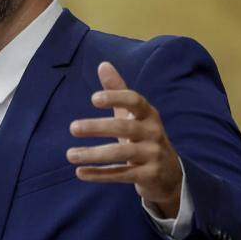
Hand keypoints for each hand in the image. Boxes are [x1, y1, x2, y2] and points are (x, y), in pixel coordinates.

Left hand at [67, 61, 183, 216]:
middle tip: (72, 128)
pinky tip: (80, 172)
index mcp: (149, 115)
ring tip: (70, 155)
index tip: (93, 99)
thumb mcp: (135, 114)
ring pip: (121, 153)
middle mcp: (153, 133)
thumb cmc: (145, 138)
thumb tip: (102, 64)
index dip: (116, 98)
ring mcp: (152, 155)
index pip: (135, 101)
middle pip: (125, 127)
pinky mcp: (148, 175)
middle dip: (98, 127)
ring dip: (93, 154)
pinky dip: (100, 174)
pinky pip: (121, 174)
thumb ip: (118, 90)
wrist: (170, 174)